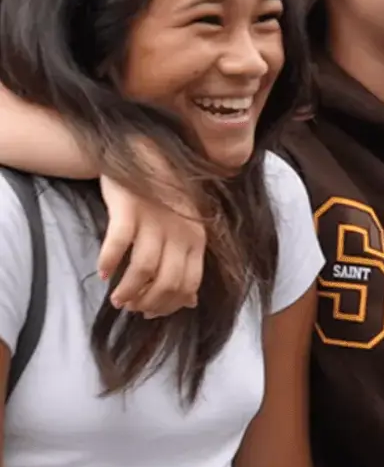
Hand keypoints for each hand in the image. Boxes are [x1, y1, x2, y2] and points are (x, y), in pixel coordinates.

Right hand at [98, 176, 205, 319]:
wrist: (145, 154)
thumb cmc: (165, 197)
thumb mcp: (186, 229)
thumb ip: (187, 263)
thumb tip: (189, 302)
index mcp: (197, 239)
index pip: (188, 283)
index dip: (170, 304)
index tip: (152, 312)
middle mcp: (179, 232)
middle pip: (167, 281)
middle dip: (149, 302)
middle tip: (132, 308)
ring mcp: (154, 221)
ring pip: (143, 269)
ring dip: (128, 290)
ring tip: (117, 299)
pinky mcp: (129, 209)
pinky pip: (118, 244)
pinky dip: (109, 263)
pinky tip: (103, 273)